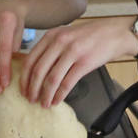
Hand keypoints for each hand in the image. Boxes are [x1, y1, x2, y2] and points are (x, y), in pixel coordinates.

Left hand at [19, 17, 136, 106]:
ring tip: (43, 103)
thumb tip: (35, 71)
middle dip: (32, 89)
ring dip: (45, 94)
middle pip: (38, 71)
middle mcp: (59, 42)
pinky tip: (57, 100)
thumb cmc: (90, 37)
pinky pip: (67, 83)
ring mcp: (72, 52)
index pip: (30, 60)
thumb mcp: (66, 35)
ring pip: (52, 79)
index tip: (23, 89)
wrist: (115, 34)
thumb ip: (51, 48)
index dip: (24, 78)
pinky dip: (60, 95)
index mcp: (51, 36)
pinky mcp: (84, 63)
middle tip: (30, 99)